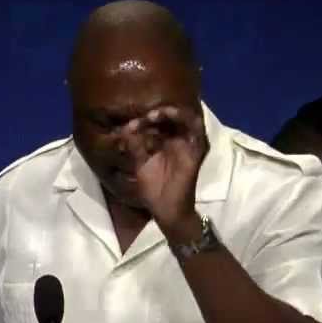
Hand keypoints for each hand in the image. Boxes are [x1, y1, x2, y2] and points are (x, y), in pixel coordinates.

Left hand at [118, 105, 208, 231]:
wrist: (166, 210)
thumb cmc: (153, 189)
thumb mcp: (139, 165)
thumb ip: (134, 147)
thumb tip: (123, 130)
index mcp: (164, 143)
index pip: (157, 124)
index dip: (143, 121)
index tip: (129, 126)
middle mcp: (178, 141)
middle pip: (172, 118)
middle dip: (158, 113)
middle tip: (144, 117)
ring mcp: (189, 145)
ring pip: (187, 119)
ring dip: (172, 113)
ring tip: (155, 115)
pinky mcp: (197, 152)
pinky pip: (198, 131)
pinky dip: (187, 120)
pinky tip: (173, 116)